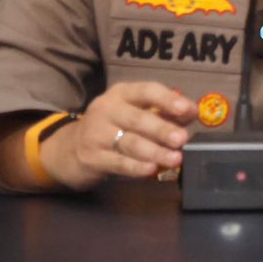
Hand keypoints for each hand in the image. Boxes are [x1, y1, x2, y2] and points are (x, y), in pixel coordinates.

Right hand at [42, 82, 194, 189]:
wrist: (69, 149)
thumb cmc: (112, 127)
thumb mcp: (134, 113)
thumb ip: (163, 112)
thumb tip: (193, 113)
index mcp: (122, 93)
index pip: (147, 90)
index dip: (168, 99)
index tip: (189, 110)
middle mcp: (106, 109)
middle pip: (138, 119)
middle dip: (162, 129)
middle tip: (182, 139)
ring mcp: (95, 133)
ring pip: (129, 142)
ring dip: (154, 151)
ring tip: (175, 159)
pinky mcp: (91, 157)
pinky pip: (117, 162)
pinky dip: (136, 167)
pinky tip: (151, 170)